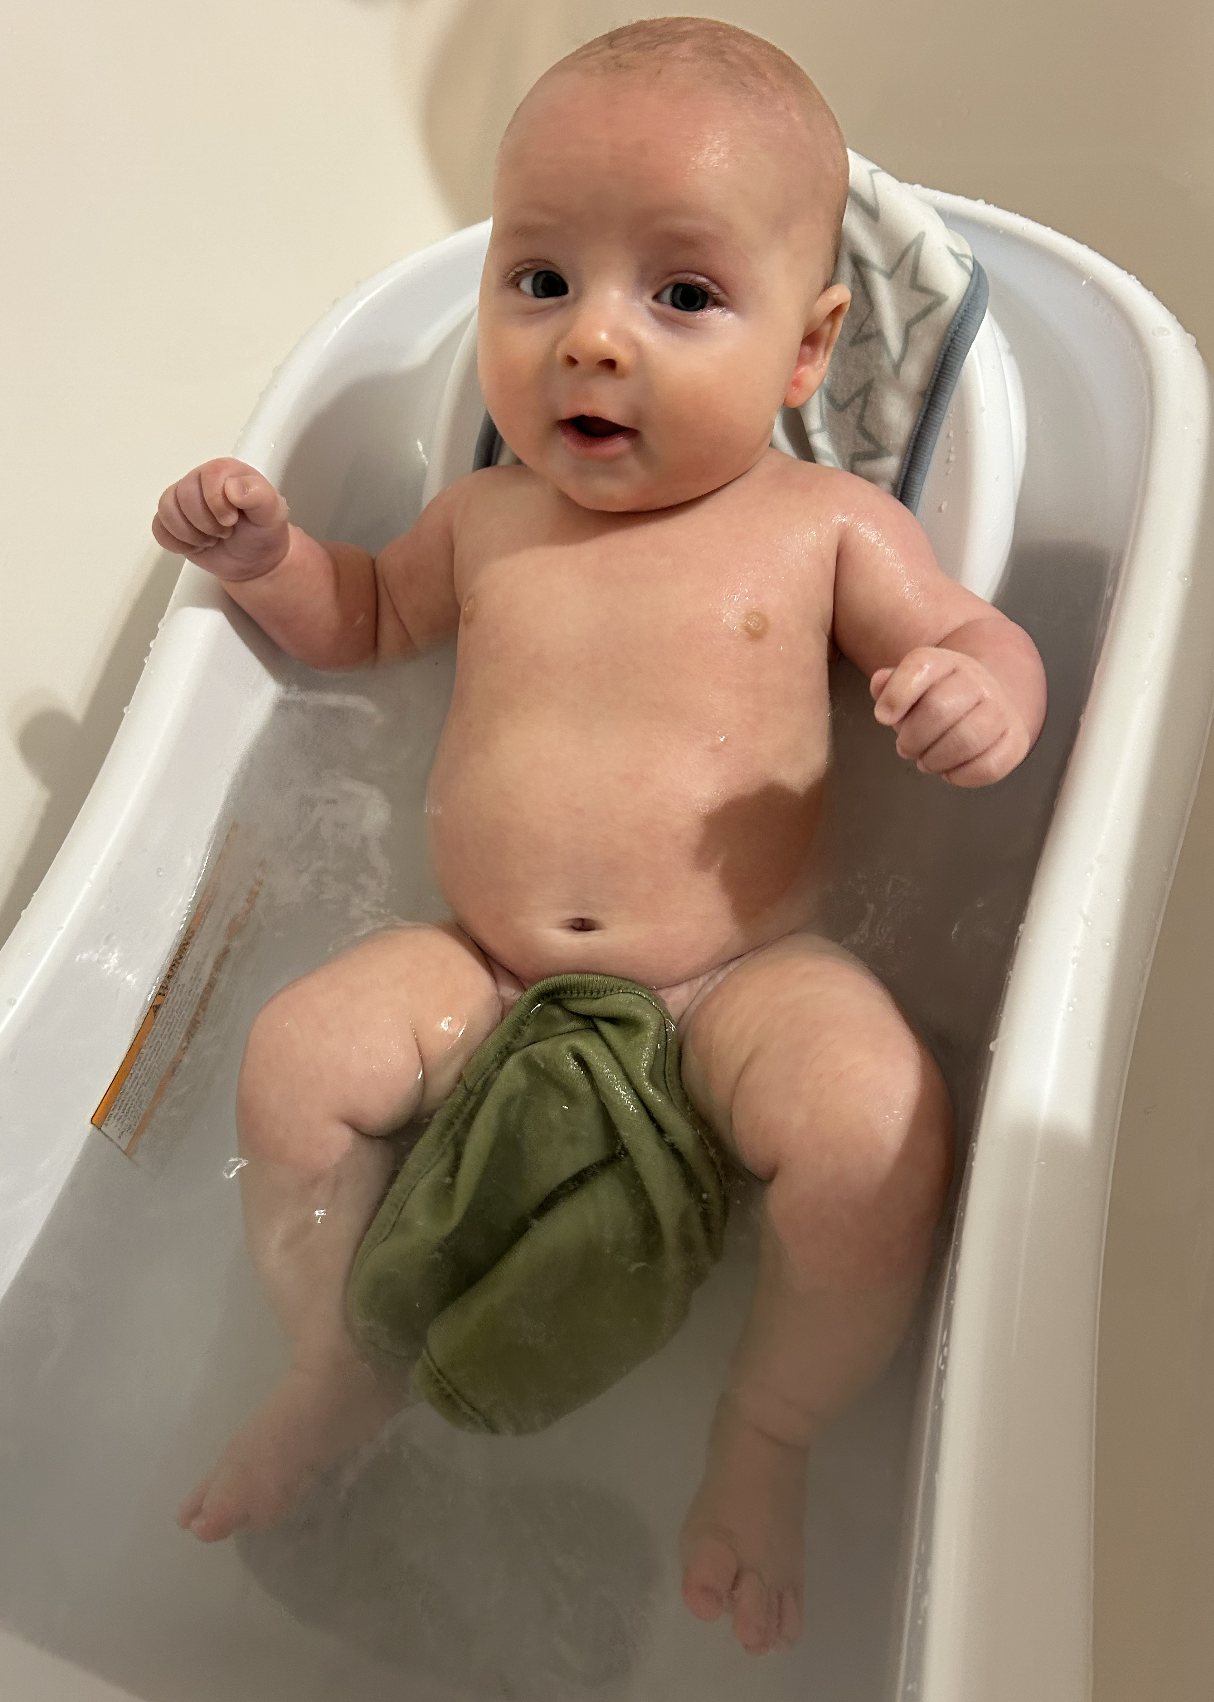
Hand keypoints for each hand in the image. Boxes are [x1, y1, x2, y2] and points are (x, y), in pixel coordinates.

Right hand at [153, 458, 289, 580]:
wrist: (255, 560)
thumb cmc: (263, 532)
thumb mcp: (272, 514)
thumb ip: (260, 495)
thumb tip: (233, 487)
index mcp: (225, 471)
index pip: (208, 476)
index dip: (217, 503)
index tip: (232, 520)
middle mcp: (200, 480)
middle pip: (184, 495)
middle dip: (206, 523)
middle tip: (225, 532)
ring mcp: (183, 500)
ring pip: (167, 510)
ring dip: (191, 534)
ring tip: (212, 539)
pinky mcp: (172, 521)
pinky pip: (159, 528)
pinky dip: (177, 543)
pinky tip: (196, 546)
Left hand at [870, 646, 1030, 787]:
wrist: (983, 703)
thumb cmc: (936, 699)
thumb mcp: (911, 686)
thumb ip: (890, 685)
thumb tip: (880, 683)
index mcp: (946, 662)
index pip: (919, 667)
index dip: (896, 695)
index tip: (884, 717)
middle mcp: (977, 680)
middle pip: (938, 709)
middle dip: (912, 739)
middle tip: (907, 748)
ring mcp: (1001, 709)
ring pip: (964, 740)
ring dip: (934, 760)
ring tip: (927, 760)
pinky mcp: (1016, 740)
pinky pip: (987, 767)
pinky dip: (960, 776)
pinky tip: (950, 769)